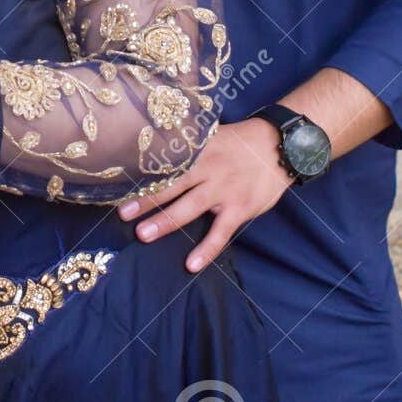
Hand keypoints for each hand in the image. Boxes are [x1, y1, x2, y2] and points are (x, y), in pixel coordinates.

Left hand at [117, 119, 293, 272]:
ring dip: (166, 221)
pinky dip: (206, 249)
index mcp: (198, 151)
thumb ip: (189, 149)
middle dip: (146, 200)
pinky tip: (192, 264)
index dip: (144, 175)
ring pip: (190, 207)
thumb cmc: (241, 143)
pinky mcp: (240, 208)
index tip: (121, 185)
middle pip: (171, 185)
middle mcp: (208, 169)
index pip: (166, 164)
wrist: (281, 146)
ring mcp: (224, 190)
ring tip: (143, 234)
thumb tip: (157, 155)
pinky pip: (220, 233)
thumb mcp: (213, 137)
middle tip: (123, 214)